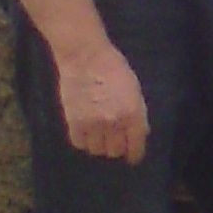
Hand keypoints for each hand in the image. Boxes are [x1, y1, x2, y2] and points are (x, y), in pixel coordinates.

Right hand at [55, 41, 149, 161]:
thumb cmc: (114, 68)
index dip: (134, 154)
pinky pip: (80, 143)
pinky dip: (83, 139)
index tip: (131, 156)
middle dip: (116, 147)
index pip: (135, 147)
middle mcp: (114, 124)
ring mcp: (92, 125)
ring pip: (97, 150)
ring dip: (99, 144)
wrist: (85, 56)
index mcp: (133, 115)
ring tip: (98, 133)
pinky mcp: (73, 123)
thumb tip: (139, 133)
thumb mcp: (134, 90)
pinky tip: (86, 130)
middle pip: (114, 151)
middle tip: (113, 138)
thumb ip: (137, 114)